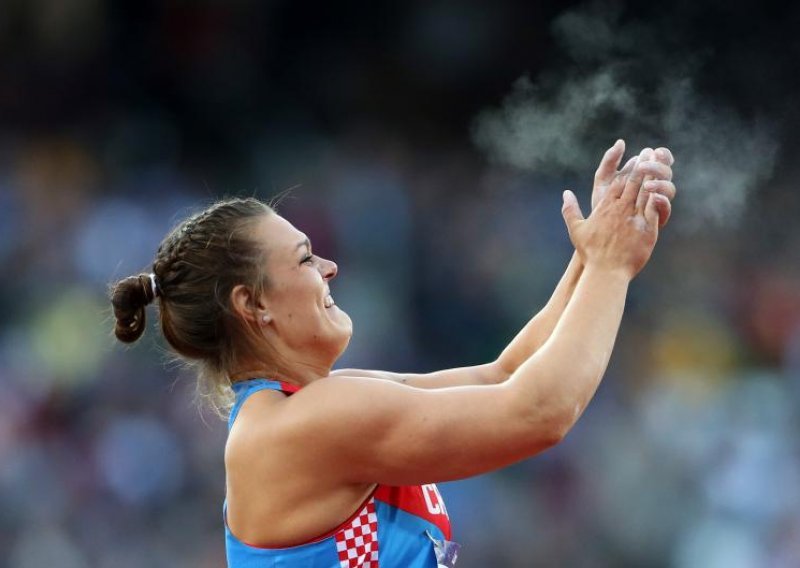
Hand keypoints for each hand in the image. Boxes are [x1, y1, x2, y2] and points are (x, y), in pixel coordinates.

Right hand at [562, 158, 669, 279]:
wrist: (606, 271)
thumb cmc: (590, 252)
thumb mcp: (576, 229)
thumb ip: (570, 209)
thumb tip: (565, 193)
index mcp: (605, 207)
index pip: (618, 183)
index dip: (627, 170)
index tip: (634, 160)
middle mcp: (620, 209)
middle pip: (633, 182)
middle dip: (641, 166)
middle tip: (648, 154)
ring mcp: (634, 217)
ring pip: (645, 191)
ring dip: (652, 177)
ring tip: (658, 165)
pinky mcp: (647, 229)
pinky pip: (655, 208)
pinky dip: (659, 196)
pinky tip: (664, 187)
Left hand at [592, 141, 675, 227]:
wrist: (598, 232)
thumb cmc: (601, 205)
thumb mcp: (603, 181)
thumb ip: (610, 161)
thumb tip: (621, 142)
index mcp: (645, 176)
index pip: (661, 160)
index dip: (661, 154)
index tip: (652, 151)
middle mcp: (654, 188)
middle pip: (666, 172)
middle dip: (658, 166)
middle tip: (644, 165)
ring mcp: (656, 204)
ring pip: (669, 189)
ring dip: (660, 183)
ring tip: (646, 184)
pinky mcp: (655, 220)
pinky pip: (665, 209)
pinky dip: (661, 202)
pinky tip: (653, 197)